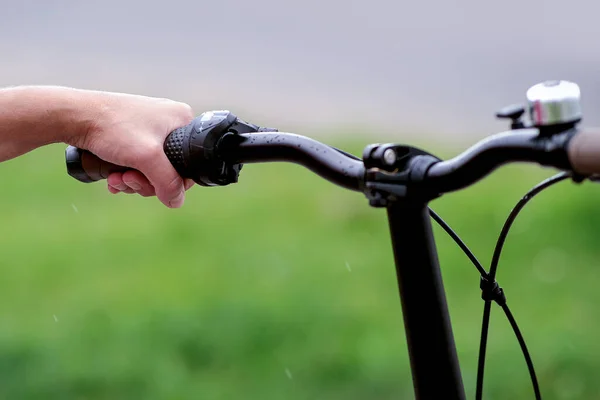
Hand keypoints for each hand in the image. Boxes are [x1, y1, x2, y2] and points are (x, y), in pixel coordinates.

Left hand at [71, 91, 194, 207]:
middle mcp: (168, 121)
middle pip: (168, 168)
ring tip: (116, 178)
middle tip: (128, 179)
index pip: (189, 162)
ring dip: (132, 180)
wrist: (74, 115)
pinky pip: (136, 162)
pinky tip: (112, 177)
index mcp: (182, 119)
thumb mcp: (147, 158)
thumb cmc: (112, 127)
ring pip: (150, 169)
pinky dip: (125, 173)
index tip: (150, 184)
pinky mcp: (131, 134)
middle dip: (145, 181)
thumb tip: (177, 202)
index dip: (172, 182)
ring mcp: (149, 127)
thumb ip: (168, 182)